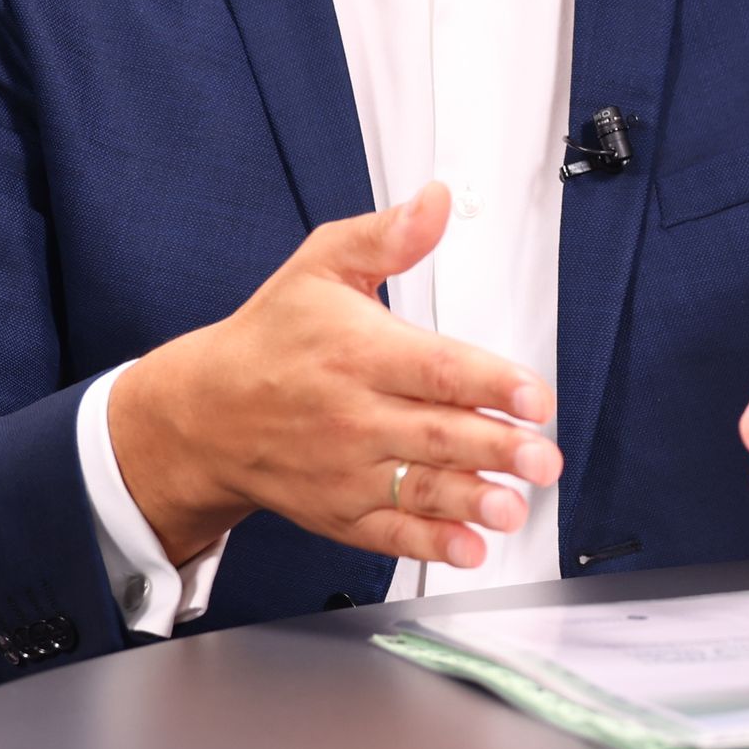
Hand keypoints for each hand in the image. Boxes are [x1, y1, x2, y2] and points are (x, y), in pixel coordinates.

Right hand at [108, 184, 562, 572]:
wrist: (204, 415)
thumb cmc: (271, 340)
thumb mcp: (320, 269)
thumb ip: (386, 238)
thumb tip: (434, 199)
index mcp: (357, 353)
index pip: (434, 369)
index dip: (488, 382)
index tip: (532, 395)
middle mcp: (354, 416)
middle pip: (437, 433)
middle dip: (496, 448)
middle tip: (543, 458)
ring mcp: (347, 470)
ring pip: (420, 488)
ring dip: (473, 501)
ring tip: (515, 507)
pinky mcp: (341, 511)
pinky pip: (391, 534)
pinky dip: (432, 546)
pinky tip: (470, 549)